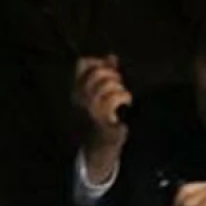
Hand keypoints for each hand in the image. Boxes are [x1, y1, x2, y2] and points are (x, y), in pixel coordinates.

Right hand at [73, 55, 130, 181]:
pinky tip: (127, 103)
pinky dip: (124, 97)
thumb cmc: (100, 120)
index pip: (82, 64)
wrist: (97, 149)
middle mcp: (80, 98)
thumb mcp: (100, 96)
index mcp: (77, 90)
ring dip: (119, 88)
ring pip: (106, 85)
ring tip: (123, 96)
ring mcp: (90, 109)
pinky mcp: (102, 120)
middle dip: (113, 74)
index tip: (111, 68)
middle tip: (119, 84)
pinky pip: (114, 99)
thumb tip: (112, 57)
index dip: (99, 61)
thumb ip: (106, 75)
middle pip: (96, 73)